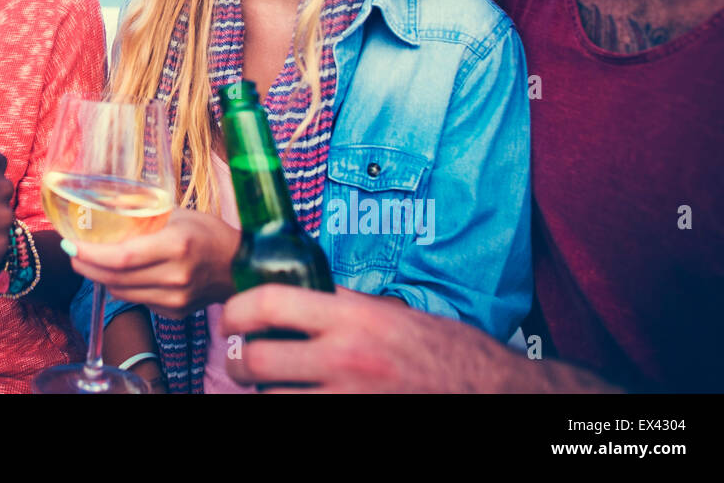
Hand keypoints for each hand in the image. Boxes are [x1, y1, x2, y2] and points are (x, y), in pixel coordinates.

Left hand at [67, 208, 238, 317]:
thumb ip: (143, 216)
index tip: (71, 243)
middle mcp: (174, 276)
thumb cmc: (208, 233)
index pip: (122, 257)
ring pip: (121, 293)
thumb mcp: (178, 214)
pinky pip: (137, 300)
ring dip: (100, 277)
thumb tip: (104, 206)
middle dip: (87, 265)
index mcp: (176, 246)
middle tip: (72, 251)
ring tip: (90, 261)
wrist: (240, 267)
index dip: (91, 253)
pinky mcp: (174, 313)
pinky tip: (121, 273)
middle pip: (115, 278)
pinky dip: (122, 287)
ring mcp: (175, 299)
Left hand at [218, 284, 613, 392]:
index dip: (236, 310)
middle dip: (237, 361)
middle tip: (239, 360)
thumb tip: (296, 293)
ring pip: (272, 399)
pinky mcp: (352, 430)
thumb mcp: (393, 315)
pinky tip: (298, 400)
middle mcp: (345, 359)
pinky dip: (291, 409)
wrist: (492, 394)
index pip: (269, 303)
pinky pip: (299, 418)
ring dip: (265, 393)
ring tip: (271, 385)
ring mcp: (347, 401)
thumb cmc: (445, 352)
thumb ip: (343, 305)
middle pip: (256, 359)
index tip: (231, 316)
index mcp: (352, 319)